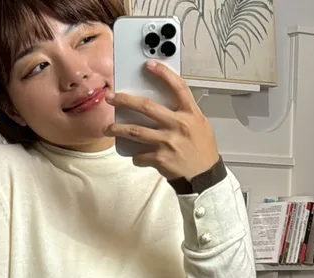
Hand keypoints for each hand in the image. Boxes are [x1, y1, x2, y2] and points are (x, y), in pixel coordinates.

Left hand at [105, 61, 219, 180]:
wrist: (205, 177)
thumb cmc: (202, 150)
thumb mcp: (200, 125)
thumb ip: (184, 114)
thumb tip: (163, 104)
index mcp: (190, 114)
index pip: (178, 87)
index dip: (164, 74)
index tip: (149, 65)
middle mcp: (178, 125)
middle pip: (146, 107)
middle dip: (125, 101)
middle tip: (111, 98)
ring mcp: (168, 142)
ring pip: (135, 131)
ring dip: (118, 129)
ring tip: (108, 129)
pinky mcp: (160, 158)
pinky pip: (140, 156)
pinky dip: (135, 157)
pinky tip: (136, 157)